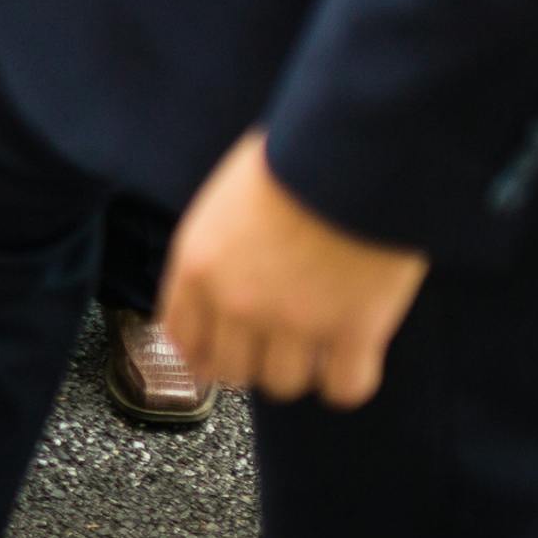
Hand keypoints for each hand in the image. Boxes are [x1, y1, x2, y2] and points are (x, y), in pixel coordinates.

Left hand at [160, 131, 429, 407]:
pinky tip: (355, 358)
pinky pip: (342, 387)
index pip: (182, 338)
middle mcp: (235, 302)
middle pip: (232, 371)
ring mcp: (293, 322)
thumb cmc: (294, 155)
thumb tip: (224, 276)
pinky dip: (348, 379)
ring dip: (301, 370)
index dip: (204, 352)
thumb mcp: (227, 197)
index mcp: (197, 265)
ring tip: (320, 345)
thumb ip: (217, 248)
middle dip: (254, 362)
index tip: (220, 354)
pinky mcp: (352, 331)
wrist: (355, 149)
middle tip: (278, 345)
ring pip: (283, 385)